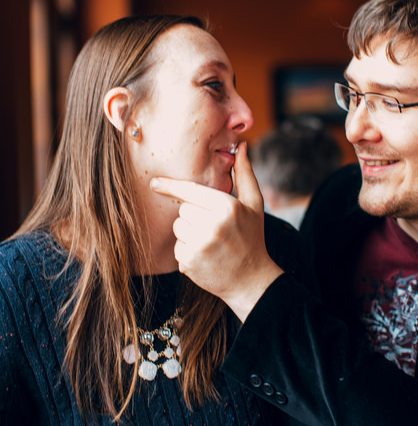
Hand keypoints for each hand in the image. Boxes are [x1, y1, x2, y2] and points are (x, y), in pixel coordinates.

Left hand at [150, 142, 282, 319]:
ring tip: (211, 243)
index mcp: (227, 207)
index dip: (172, 186)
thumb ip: (245, 174)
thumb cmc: (252, 237)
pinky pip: (177, 247)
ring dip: (189, 234)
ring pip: (178, 227)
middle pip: (183, 210)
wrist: (252, 279)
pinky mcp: (190, 261)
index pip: (191, 192)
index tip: (154, 182)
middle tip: (215, 229)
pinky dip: (188, 252)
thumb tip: (242, 146)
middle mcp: (213, 224)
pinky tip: (206, 257)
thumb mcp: (254, 204)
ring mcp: (200, 244)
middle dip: (195, 217)